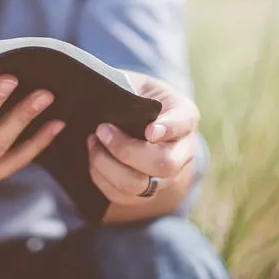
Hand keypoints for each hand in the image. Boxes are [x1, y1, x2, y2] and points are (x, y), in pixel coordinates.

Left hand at [87, 71, 198, 206]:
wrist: (141, 120)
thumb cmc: (137, 96)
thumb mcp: (138, 83)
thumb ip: (128, 89)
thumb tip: (105, 97)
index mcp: (185, 116)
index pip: (184, 123)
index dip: (169, 129)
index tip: (149, 131)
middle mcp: (182, 151)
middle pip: (164, 164)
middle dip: (127, 150)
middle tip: (102, 129)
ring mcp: (165, 177)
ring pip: (139, 185)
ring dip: (108, 165)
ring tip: (92, 141)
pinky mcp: (144, 193)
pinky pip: (121, 195)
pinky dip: (100, 176)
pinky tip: (93, 155)